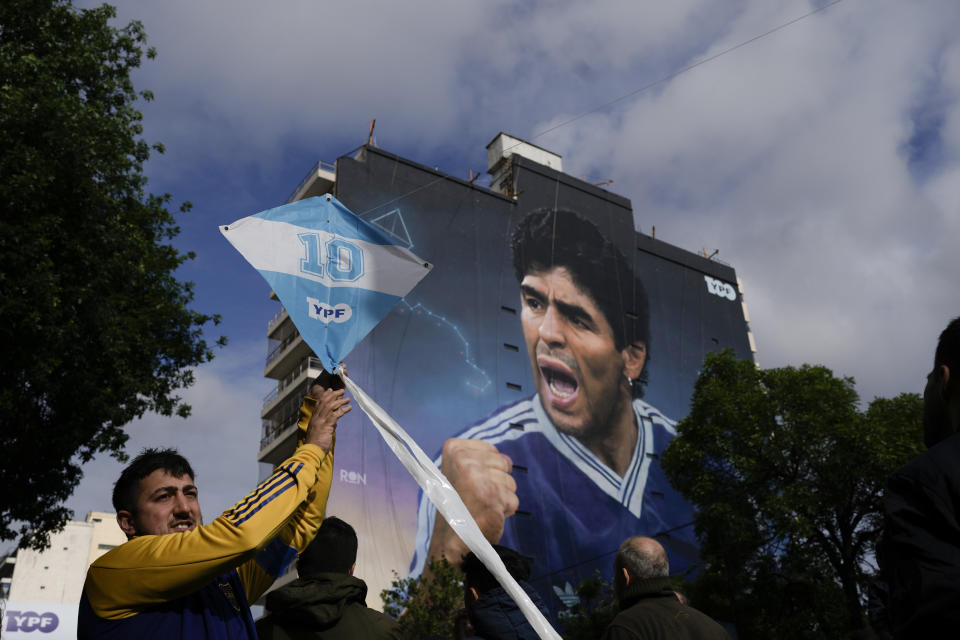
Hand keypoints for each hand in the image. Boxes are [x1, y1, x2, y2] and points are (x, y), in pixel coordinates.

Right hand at [305, 387, 350, 452]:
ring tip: (348, 399)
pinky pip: (337, 414)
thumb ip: (327, 426)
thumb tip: (335, 423)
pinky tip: (349, 408)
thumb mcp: (320, 433)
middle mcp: (317, 417)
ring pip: (331, 406)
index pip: (319, 403)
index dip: (325, 396)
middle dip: (333, 395)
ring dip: (340, 401)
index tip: (330, 390)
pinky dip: (344, 410)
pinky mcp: (327, 424)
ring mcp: (321, 420)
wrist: (312, 451)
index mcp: (314, 419)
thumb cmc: (316, 445)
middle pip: (325, 402)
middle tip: (341, 391)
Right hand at [427, 438, 517, 564]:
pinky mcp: (491, 496)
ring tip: (481, 506)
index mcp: (454, 449)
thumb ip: (483, 461)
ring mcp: (477, 478)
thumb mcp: (460, 473)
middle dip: (496, 482)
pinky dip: (504, 510)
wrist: (451, 542)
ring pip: (510, 482)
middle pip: (503, 463)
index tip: (469, 483)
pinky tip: (487, 515)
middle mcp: (463, 460)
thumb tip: (508, 461)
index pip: (491, 449)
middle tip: (476, 497)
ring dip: (501, 497)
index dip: (487, 469)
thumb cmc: (458, 507)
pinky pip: (513, 499)